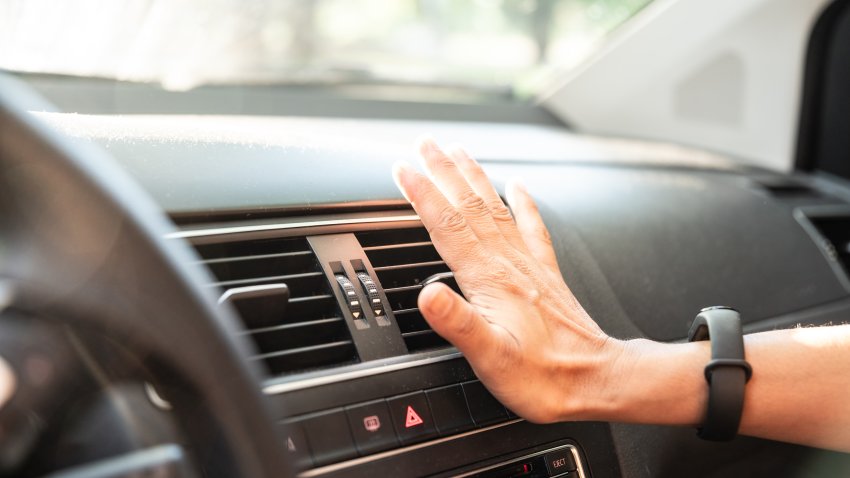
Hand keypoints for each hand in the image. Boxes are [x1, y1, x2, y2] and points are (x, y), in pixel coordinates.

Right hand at [392, 138, 629, 422]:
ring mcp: (527, 264)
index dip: (422, 194)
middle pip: (468, 205)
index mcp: (490, 279)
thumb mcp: (491, 358)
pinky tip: (518, 185)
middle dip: (443, 171)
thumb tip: (427, 295)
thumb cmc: (543, 376)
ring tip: (458, 151)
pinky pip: (531, 225)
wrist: (594, 380)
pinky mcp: (544, 273)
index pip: (447, 225)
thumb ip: (458, 322)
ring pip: (494, 207)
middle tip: (424, 143)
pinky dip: (523, 201)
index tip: (403, 168)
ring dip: (472, 176)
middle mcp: (509, 263)